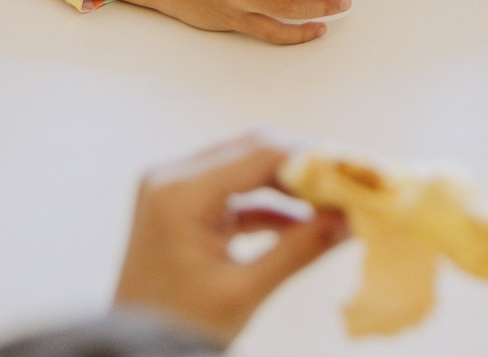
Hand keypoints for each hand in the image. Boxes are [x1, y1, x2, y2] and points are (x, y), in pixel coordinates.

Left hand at [114, 128, 347, 344]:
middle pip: (255, 150)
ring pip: (248, 166)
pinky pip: (234, 190)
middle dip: (307, 167)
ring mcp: (173, 188)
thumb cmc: (181, 329)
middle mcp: (172, 176)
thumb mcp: (246, 290)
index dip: (315, 159)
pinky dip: (269, 204)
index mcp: (181, 193)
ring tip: (335, 205)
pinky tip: (305, 221)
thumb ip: (301, 248)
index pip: (262, 153)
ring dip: (291, 185)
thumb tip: (355, 220)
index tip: (358, 171)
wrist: (130, 355)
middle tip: (353, 183)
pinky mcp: (181, 205)